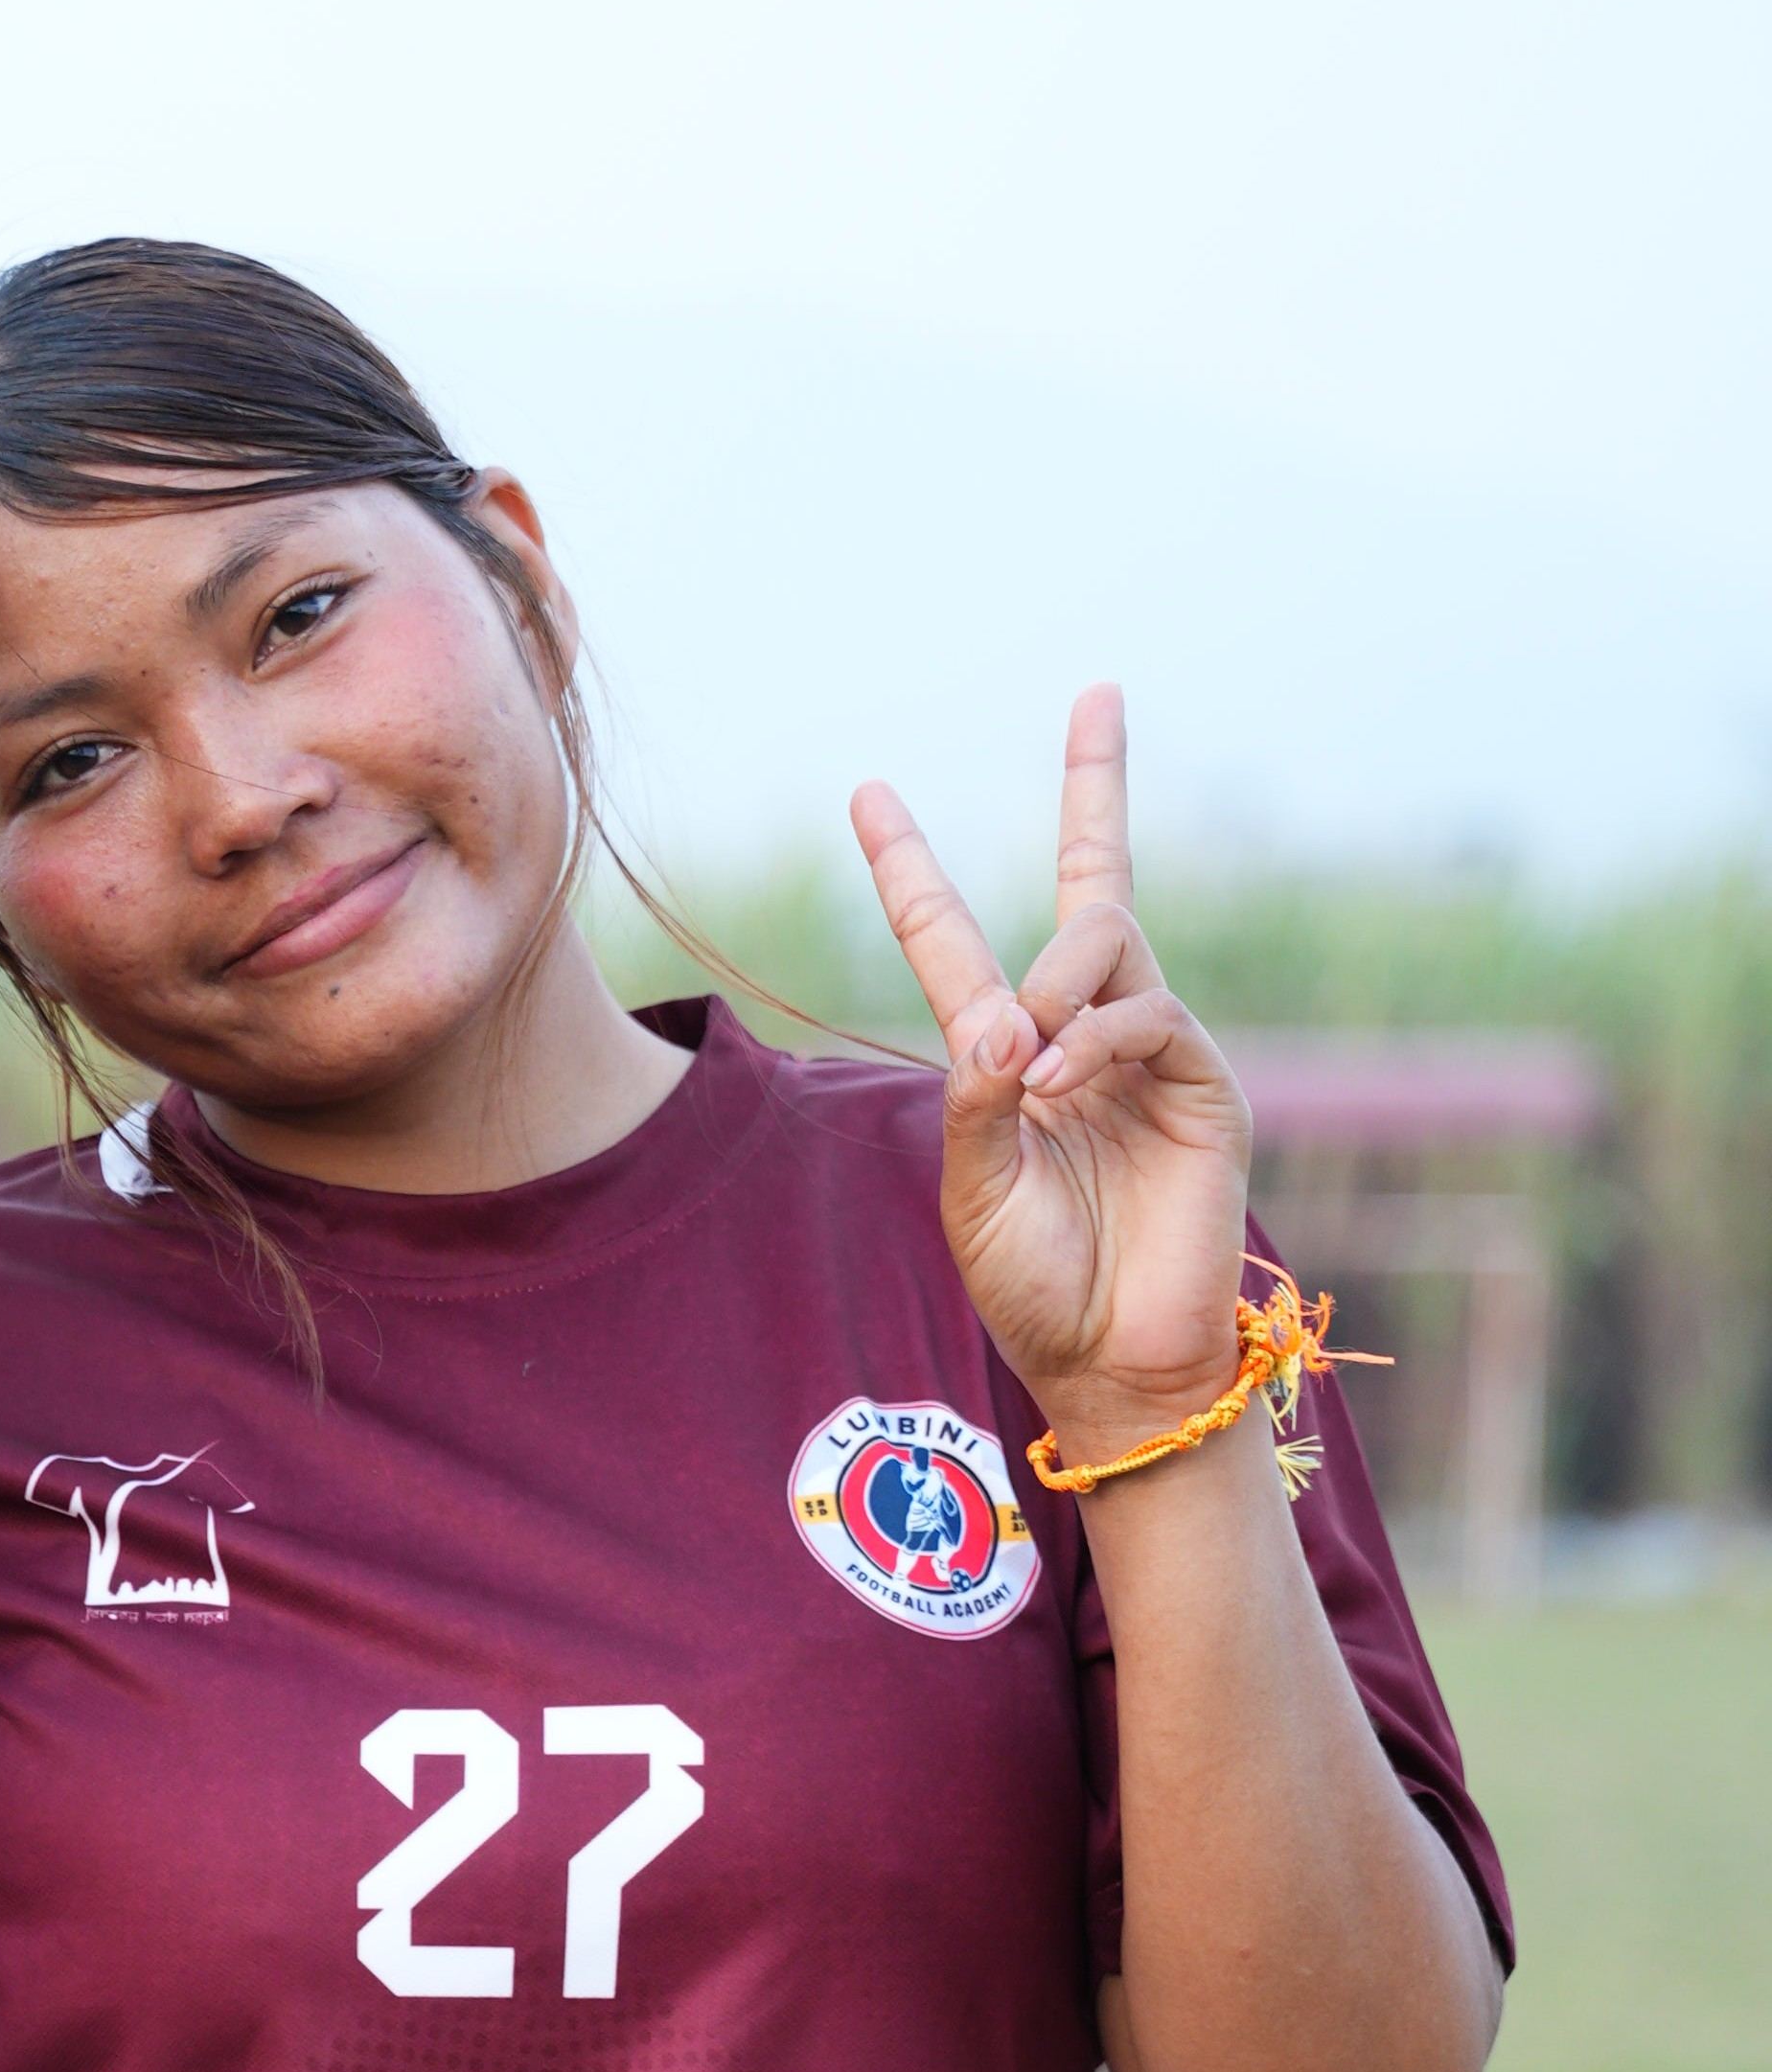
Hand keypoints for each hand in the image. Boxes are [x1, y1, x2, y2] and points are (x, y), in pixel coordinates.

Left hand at [851, 692, 1254, 1467]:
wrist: (1114, 1364)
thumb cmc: (1035, 1289)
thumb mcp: (971, 1190)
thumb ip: (973, 1096)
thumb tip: (1001, 1015)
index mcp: (1004, 1060)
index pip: (953, 941)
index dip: (912, 870)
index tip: (869, 791)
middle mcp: (1080, 1037)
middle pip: (1091, 883)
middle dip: (1095, 785)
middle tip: (1090, 707)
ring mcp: (1148, 1052)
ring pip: (1105, 940)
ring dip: (1058, 985)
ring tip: (1034, 1070)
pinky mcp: (1202, 1081)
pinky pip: (1148, 1010)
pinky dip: (1096, 1038)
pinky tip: (1063, 1084)